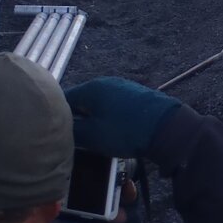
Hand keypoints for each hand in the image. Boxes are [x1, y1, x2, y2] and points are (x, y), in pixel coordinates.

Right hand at [65, 78, 179, 157]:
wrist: (167, 128)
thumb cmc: (126, 131)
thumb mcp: (93, 135)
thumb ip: (72, 131)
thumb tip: (61, 130)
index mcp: (91, 88)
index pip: (64, 99)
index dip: (57, 117)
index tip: (56, 133)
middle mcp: (106, 83)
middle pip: (82, 101)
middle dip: (76, 119)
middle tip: (74, 139)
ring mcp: (123, 88)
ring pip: (98, 104)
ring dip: (93, 120)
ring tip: (93, 138)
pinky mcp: (136, 96)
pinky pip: (113, 106)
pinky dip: (108, 118)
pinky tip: (112, 132)